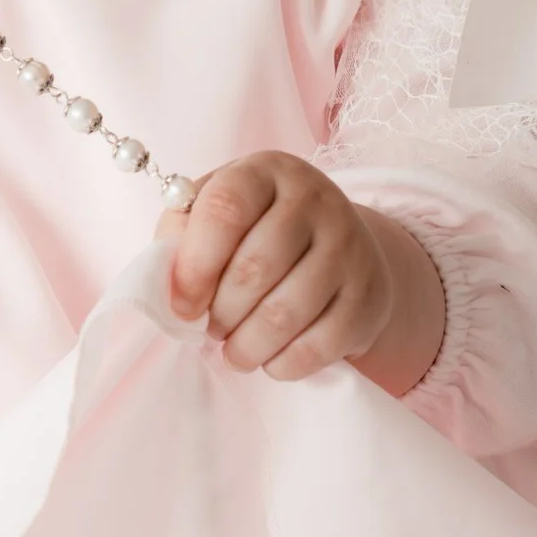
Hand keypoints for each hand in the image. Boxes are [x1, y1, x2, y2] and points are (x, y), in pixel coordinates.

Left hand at [160, 153, 443, 395]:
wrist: (342, 251)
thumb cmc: (257, 233)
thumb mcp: (214, 216)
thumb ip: (181, 238)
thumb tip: (169, 286)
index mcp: (266, 171)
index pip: (225, 209)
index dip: (194, 265)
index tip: (183, 306)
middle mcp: (315, 200)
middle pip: (254, 268)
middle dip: (220, 313)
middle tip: (212, 328)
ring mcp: (348, 247)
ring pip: (284, 313)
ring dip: (246, 346)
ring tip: (235, 349)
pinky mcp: (367, 296)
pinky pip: (317, 346)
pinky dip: (282, 364)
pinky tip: (270, 358)